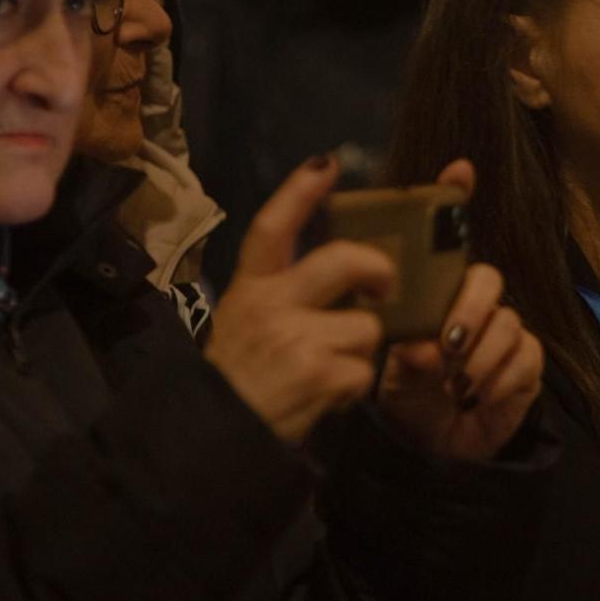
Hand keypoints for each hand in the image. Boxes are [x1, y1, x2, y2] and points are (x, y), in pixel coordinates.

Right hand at [203, 156, 395, 443]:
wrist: (216, 438)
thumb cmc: (239, 379)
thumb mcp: (243, 324)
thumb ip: (285, 297)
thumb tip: (346, 277)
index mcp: (250, 288)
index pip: (272, 227)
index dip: (300, 191)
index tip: (328, 162)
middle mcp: (270, 305)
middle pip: (343, 260)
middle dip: (376, 268)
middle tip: (383, 285)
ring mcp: (295, 338)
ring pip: (366, 327)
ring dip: (360, 352)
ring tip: (329, 369)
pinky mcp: (318, 373)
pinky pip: (364, 370)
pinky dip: (354, 387)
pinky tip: (326, 395)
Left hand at [374, 160, 545, 459]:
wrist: (434, 443)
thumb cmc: (409, 394)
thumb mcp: (392, 369)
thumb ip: (407, 350)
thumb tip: (426, 346)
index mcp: (437, 294)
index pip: (450, 237)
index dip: (457, 196)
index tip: (459, 169)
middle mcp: (475, 304)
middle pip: (488, 279)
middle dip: (469, 309)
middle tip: (446, 344)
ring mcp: (504, 330)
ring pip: (507, 323)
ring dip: (477, 358)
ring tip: (453, 386)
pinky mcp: (527, 364)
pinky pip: (525, 357)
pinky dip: (497, 380)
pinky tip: (475, 398)